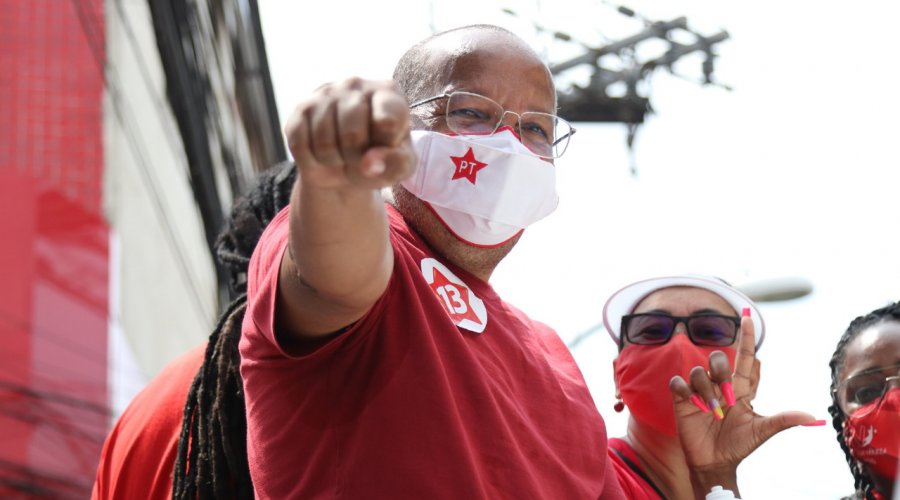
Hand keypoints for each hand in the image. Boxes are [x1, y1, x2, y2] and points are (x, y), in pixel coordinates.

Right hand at [283, 78, 415, 190]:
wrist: (347, 164)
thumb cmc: (382, 159)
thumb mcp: (400, 166)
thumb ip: (395, 164)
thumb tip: (367, 163)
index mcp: (388, 92)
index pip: (387, 122)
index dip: (385, 147)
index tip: (386, 147)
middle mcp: (355, 84)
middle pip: (352, 135)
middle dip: (356, 158)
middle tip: (360, 157)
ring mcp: (325, 93)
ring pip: (324, 143)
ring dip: (334, 162)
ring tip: (342, 156)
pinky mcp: (301, 109)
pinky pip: (300, 145)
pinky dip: (312, 161)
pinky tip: (322, 154)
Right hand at [668, 312, 817, 494]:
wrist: (715, 463)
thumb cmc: (739, 446)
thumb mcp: (762, 431)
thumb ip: (784, 420)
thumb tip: (813, 417)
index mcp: (741, 388)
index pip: (745, 357)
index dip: (746, 337)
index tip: (747, 317)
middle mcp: (720, 385)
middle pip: (718, 359)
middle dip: (721, 372)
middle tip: (726, 398)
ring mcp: (700, 390)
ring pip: (698, 371)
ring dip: (706, 391)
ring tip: (710, 411)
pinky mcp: (682, 398)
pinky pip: (678, 382)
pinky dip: (684, 390)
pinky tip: (691, 403)